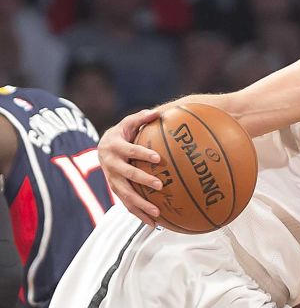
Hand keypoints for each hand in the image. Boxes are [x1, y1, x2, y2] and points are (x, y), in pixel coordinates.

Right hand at [99, 109, 162, 225]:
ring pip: (125, 195)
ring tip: (158, 214)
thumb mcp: (128, 123)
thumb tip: (156, 112)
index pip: (130, 151)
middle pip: (127, 175)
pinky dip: (139, 215)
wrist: (102, 147)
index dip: (142, 154)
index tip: (157, 158)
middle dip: (143, 181)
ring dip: (141, 205)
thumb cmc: (122, 133)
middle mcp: (111, 165)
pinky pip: (127, 205)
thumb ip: (141, 118)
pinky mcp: (116, 191)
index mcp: (114, 147)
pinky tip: (154, 224)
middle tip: (160, 185)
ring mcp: (112, 180)